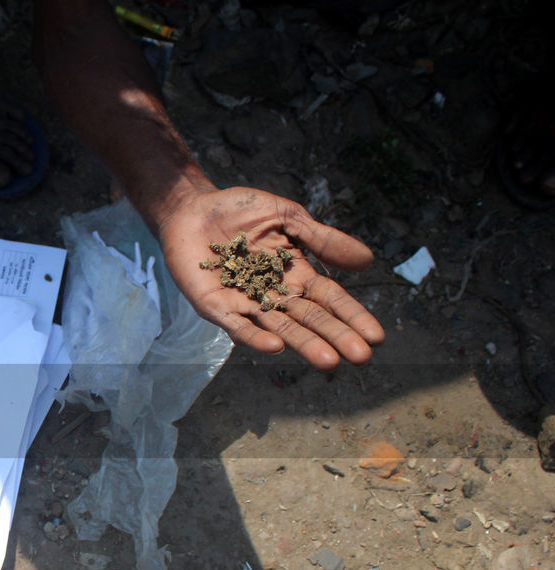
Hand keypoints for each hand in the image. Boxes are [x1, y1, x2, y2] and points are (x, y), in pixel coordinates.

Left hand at [156, 187, 384, 370]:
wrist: (193, 208)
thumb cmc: (241, 212)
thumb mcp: (288, 217)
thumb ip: (322, 240)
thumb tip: (368, 261)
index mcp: (296, 275)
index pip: (329, 299)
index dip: (351, 316)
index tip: (376, 336)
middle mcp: (273, 295)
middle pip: (309, 319)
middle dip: (335, 337)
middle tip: (361, 357)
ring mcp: (244, 303)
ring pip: (278, 328)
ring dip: (303, 345)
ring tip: (329, 361)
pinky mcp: (214, 306)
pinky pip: (236, 325)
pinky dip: (254, 337)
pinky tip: (275, 347)